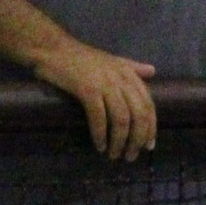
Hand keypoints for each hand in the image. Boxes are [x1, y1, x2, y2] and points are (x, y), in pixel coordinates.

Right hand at [31, 41, 157, 161]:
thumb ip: (133, 67)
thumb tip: (153, 71)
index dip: (151, 128)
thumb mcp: (112, 60)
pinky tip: (99, 146)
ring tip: (114, 155)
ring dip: (119, 141)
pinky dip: (100, 134)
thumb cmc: (80, 57)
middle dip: (137, 139)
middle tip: (130, 156)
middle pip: (139, 114)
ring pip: (121, 119)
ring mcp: (104, 83)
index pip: (149, 104)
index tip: (148, 146)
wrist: (53, 48)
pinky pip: (99, 117)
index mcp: (129, 73)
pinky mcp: (87, 88)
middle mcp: (121, 78)